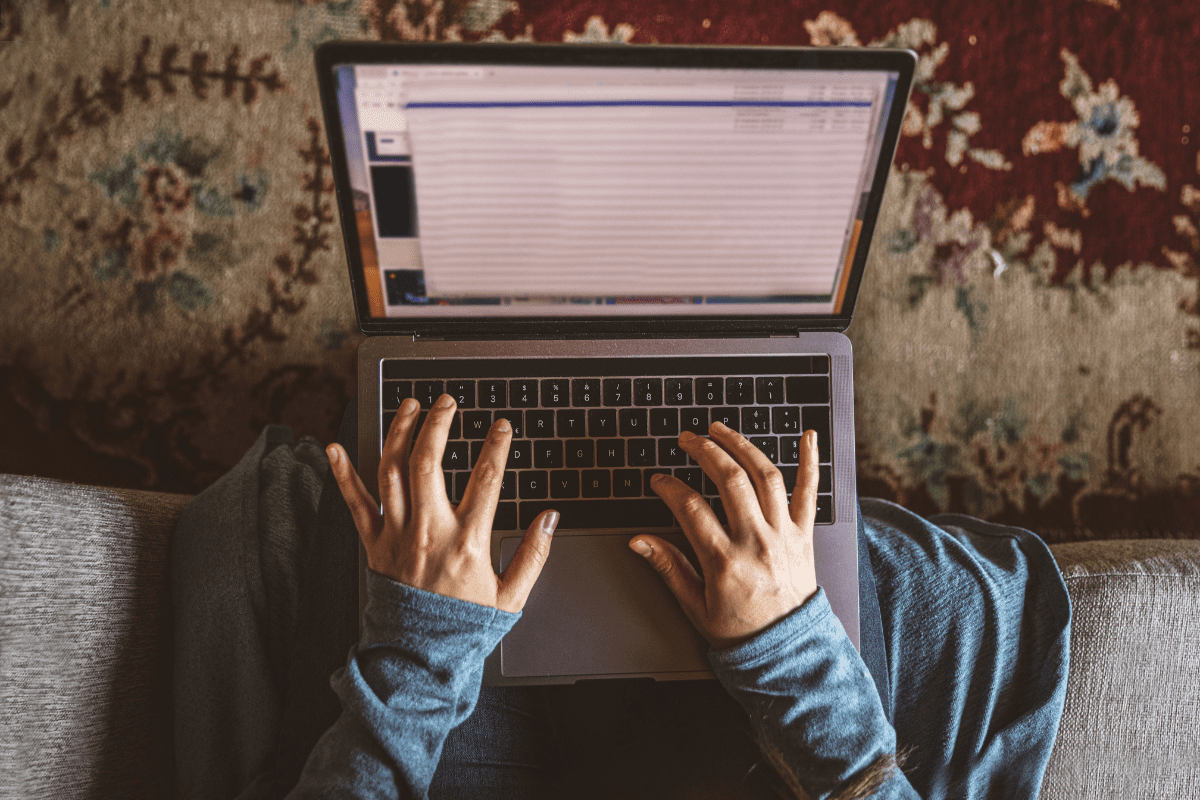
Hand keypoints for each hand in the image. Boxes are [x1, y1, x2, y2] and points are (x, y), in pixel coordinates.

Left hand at [326, 394, 558, 613]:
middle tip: (447, 402)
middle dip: (438, 425)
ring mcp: (397, 536)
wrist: (418, 658)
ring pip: (392, 471)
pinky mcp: (373, 545)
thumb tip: (551, 517)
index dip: (496, 447)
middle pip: (429, 463)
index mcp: (467, 543)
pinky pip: (355, 503)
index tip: (502, 426)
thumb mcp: (512, 596)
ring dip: (400, 432)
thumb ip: (534, 553)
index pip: (486, 480)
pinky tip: (334, 448)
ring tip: (410, 407)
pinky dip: (342, 474)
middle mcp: (429, 532)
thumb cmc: (465, 628)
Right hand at [632, 423, 819, 649]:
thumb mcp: (695, 606)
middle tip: (687, 439)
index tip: (659, 480)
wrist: (789, 651)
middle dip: (704, 451)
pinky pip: (810, 492)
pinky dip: (811, 461)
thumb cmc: (741, 631)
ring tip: (721, 430)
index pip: (690, 508)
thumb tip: (638, 541)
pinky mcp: (805, 535)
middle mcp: (757, 542)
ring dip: (742, 446)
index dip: (670, 487)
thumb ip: (668, 567)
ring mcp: (784, 535)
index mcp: (725, 562)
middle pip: (729, 480)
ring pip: (765, 476)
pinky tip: (808, 436)